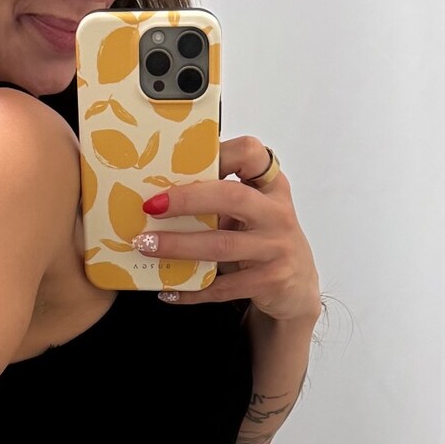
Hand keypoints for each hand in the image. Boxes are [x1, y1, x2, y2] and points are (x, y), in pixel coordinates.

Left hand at [132, 135, 321, 321]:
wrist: (297, 288)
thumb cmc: (265, 241)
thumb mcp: (252, 212)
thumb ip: (221, 200)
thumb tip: (160, 194)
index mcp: (271, 187)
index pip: (250, 153)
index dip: (218, 153)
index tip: (182, 162)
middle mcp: (277, 214)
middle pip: (232, 197)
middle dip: (187, 200)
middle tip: (152, 206)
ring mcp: (276, 248)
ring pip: (222, 245)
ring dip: (179, 245)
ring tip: (147, 245)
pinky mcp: (270, 281)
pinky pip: (223, 287)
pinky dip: (193, 290)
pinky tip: (169, 290)